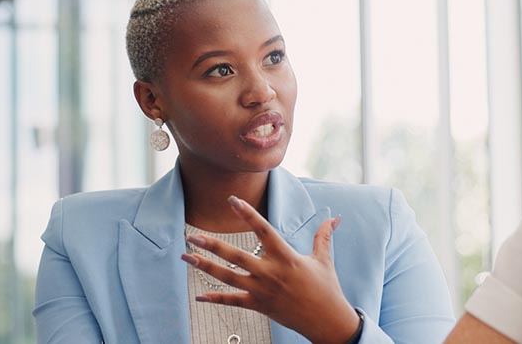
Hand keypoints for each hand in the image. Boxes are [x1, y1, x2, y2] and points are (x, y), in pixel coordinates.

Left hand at [180, 196, 360, 343]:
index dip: (247, 214)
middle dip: (212, 245)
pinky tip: (199, 295)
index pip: (263, 230)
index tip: (231, 200)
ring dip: (205, 267)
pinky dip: (215, 298)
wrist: (327, 321)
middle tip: (192, 236)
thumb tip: (335, 218)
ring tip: (187, 258)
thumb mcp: (324, 260)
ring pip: (228, 277)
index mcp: (286, 257)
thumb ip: (323, 237)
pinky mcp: (259, 305)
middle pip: (236, 256)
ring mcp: (262, 291)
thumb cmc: (327, 288)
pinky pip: (233, 301)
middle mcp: (270, 273)